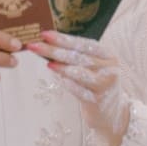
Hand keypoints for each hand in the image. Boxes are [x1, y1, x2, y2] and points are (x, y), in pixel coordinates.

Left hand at [27, 30, 129, 145]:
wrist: (110, 111)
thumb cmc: (96, 84)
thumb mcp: (92, 67)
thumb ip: (76, 56)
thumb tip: (48, 44)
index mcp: (107, 55)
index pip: (83, 44)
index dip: (63, 38)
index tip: (44, 34)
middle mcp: (109, 68)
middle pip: (79, 57)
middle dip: (55, 50)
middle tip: (35, 46)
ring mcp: (105, 85)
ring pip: (81, 73)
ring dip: (62, 67)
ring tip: (47, 63)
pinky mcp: (98, 101)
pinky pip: (81, 91)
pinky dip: (70, 84)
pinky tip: (59, 79)